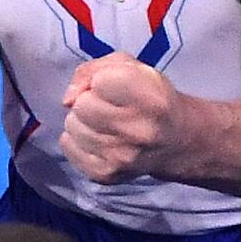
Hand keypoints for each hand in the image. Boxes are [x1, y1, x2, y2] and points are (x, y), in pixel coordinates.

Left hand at [60, 52, 184, 182]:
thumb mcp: (128, 66)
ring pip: (71, 125)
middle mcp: (138, 132)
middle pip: (81, 106)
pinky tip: (98, 138)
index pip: (100, 81)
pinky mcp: (105, 175)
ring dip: (82, 120)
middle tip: (107, 106)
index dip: (101, 79)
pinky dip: (77, 138)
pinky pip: (67, 144)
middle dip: (88, 101)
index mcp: (151, 99)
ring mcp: (121, 158)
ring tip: (104, 123)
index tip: (114, 86)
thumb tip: (67, 99)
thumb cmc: (148, 96)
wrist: (173, 140)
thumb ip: (91, 70)